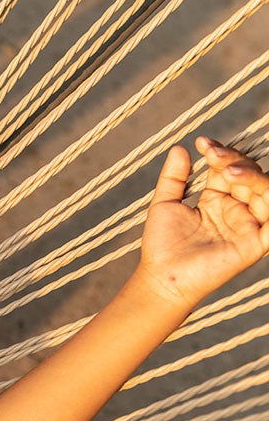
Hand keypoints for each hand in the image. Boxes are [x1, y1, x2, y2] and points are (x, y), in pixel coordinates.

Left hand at [139, 137, 268, 306]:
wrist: (162, 276)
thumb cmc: (162, 244)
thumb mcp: (164, 204)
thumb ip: (174, 177)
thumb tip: (180, 148)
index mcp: (217, 199)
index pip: (229, 168)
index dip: (220, 153)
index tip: (202, 143)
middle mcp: (236, 210)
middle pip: (250, 175)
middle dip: (235, 160)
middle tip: (213, 156)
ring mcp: (248, 225)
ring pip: (266, 192)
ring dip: (252, 177)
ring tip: (227, 172)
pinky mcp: (256, 243)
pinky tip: (262, 189)